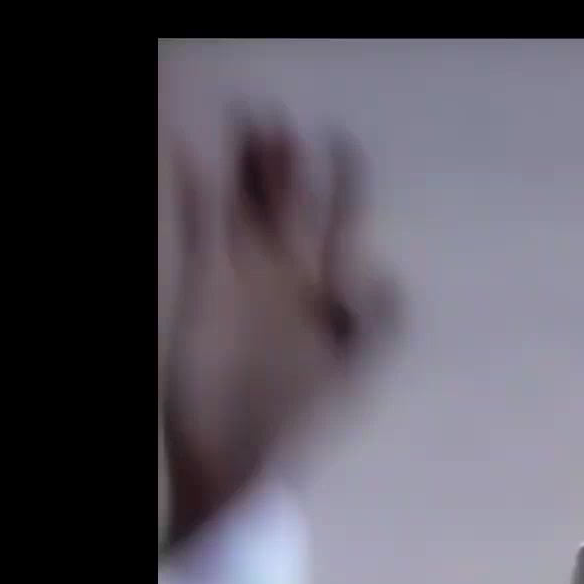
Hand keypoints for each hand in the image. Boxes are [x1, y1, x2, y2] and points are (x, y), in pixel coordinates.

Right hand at [161, 108, 398, 549]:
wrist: (240, 463)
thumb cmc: (303, 426)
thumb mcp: (355, 379)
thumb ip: (380, 329)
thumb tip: (388, 277)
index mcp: (329, 293)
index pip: (342, 226)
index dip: (346, 185)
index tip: (344, 143)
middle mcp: (287, 278)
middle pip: (287, 207)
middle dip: (284, 166)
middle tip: (276, 119)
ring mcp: (243, 280)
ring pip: (245, 209)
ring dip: (246, 170)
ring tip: (248, 124)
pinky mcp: (203, 288)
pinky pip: (201, 230)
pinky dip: (199, 194)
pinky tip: (195, 156)